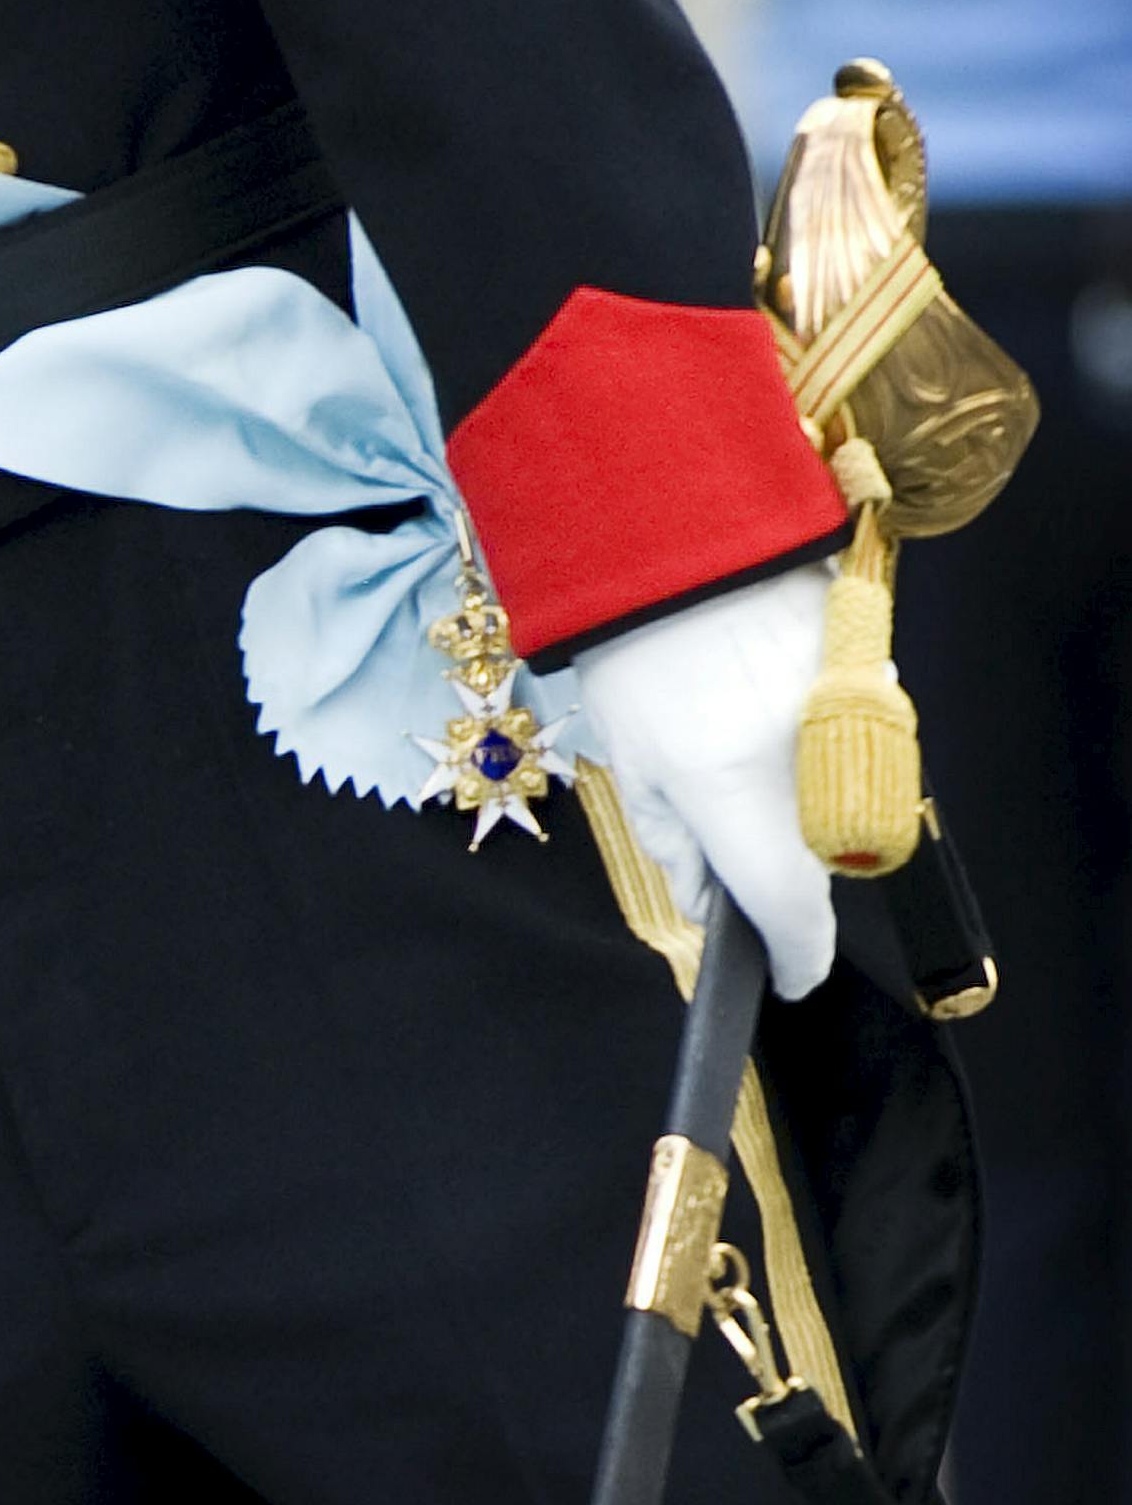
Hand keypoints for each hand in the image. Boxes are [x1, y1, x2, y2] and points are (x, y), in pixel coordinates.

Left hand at [572, 563, 838, 1003]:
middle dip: (783, 862)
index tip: (787, 978)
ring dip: (802, 796)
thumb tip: (711, 908)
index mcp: (734, 788)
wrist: (680, 526)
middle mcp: (807, 758)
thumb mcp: (629, 761)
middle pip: (823, 857)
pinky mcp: (876, 669)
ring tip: (734, 735)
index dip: (794, 958)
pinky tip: (765, 696)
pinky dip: (818, 741)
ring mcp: (852, 712)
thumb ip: (676, 846)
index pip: (791, 908)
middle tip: (728, 823)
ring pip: (847, 797)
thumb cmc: (633, 646)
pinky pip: (856, 738)